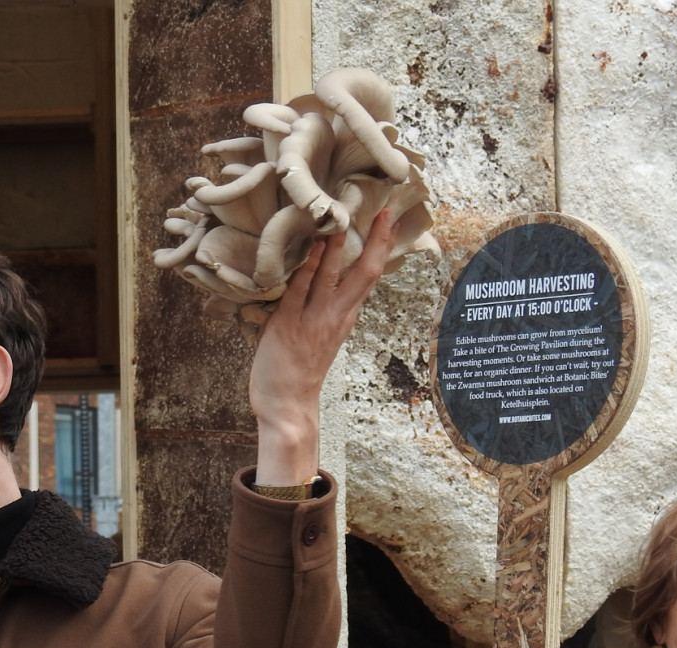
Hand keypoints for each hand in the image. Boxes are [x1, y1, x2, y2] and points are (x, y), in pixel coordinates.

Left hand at [249, 210, 397, 484]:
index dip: (381, 247)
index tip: (390, 220)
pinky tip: (309, 250)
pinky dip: (304, 270)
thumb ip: (323, 309)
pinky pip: (297, 293)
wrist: (287, 407)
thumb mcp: (321, 336)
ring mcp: (311, 321)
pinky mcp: (286, 327)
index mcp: (344, 317)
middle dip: (375, 241)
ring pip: (329, 279)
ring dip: (336, 249)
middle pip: (363, 274)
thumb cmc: (299, 373)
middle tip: (384, 211)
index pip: (369, 276)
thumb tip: (318, 282)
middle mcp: (334, 317)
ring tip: (342, 221)